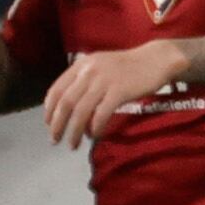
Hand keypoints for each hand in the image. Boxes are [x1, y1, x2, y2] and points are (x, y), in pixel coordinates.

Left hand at [43, 39, 185, 147]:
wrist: (157, 60)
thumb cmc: (129, 66)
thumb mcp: (101, 66)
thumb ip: (85, 81)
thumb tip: (73, 109)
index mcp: (82, 65)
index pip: (57, 89)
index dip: (49, 109)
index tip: (48, 124)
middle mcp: (89, 71)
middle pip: (66, 102)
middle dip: (58, 124)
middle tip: (55, 140)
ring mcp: (104, 81)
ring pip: (81, 111)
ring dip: (74, 131)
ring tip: (72, 144)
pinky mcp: (119, 91)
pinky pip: (101, 114)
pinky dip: (95, 128)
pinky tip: (94, 135)